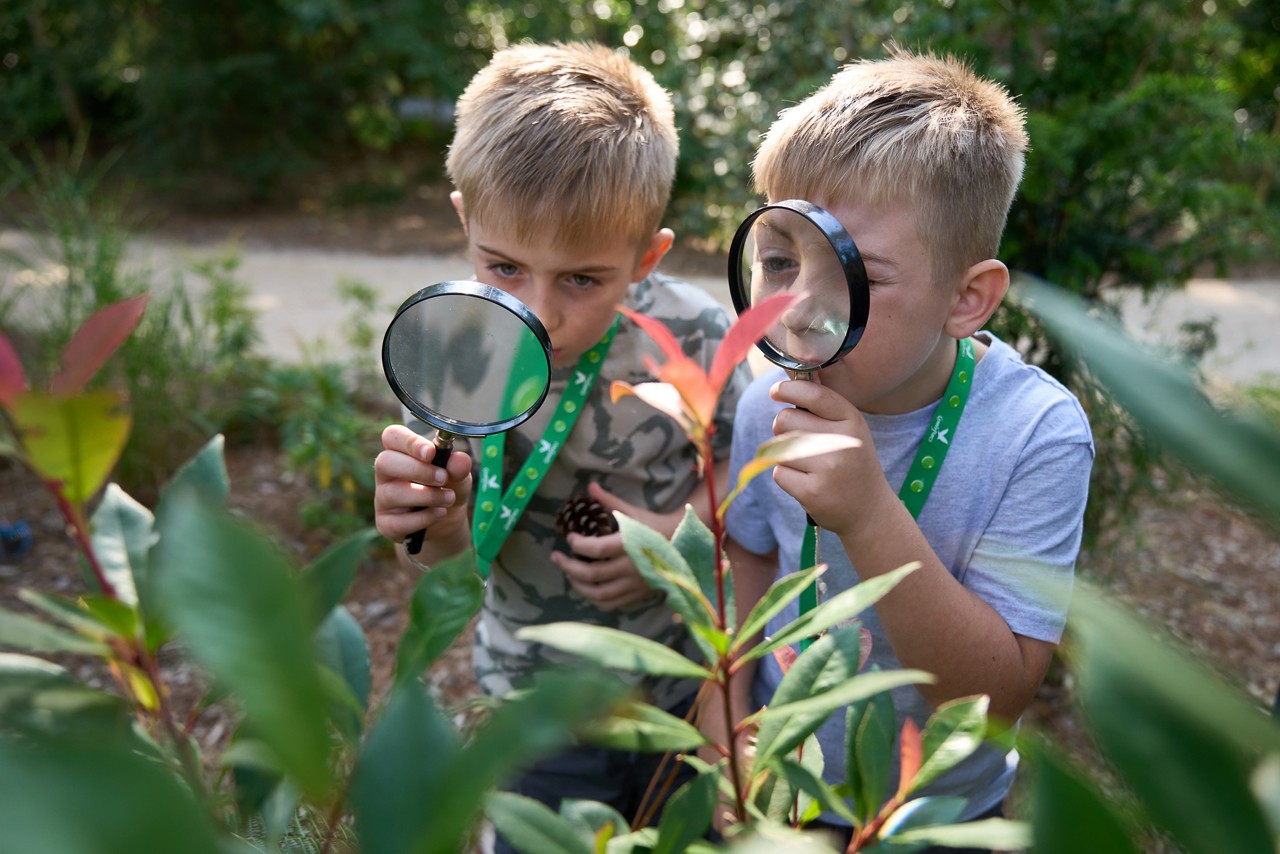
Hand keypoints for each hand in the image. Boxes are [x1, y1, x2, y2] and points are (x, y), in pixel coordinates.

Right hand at [373, 424, 472, 553]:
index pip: (392, 436)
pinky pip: (398, 521)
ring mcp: (382, 498)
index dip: (409, 442)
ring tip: (449, 498)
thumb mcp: (459, 474)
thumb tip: (460, 460)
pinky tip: (440, 513)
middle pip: (385, 462)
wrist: (448, 521)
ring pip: (393, 493)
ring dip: (427, 496)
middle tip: (443, 478)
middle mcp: (386, 473)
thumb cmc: (447, 487)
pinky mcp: (386, 523)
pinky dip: (424, 518)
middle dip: (417, 470)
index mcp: (401, 451)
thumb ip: (458, 466)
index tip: (430, 452)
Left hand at [551, 483, 672, 610]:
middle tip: (556, 557)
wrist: (682, 545)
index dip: (577, 544)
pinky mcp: (637, 594)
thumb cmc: (653, 526)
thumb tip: (590, 485)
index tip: (569, 537)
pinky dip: (594, 598)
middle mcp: (631, 567)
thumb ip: (609, 501)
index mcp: (629, 544)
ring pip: (598, 594)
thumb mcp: (632, 512)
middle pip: (592, 574)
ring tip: (568, 573)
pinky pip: (611, 603)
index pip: (596, 549)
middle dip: (568, 566)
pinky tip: (586, 587)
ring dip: (577, 585)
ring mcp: (634, 584)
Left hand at [768, 377, 892, 537]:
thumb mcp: (849, 430)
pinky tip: (806, 482)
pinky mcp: (812, 491)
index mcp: (852, 421)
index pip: (814, 395)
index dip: (789, 389)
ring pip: (779, 447)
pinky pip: (779, 472)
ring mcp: (828, 467)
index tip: (776, 391)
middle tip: (798, 441)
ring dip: (784, 455)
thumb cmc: (852, 464)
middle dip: (782, 428)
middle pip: (785, 419)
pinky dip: (786, 476)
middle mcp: (842, 441)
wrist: (869, 511)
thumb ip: (822, 408)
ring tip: (807, 465)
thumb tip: (787, 382)